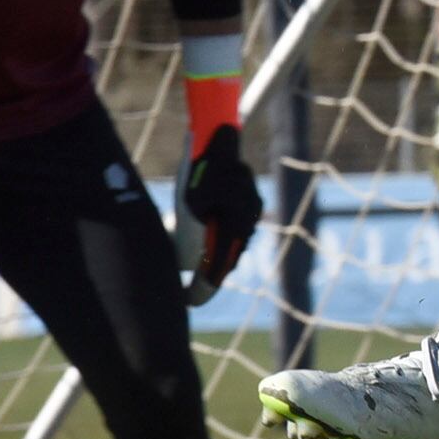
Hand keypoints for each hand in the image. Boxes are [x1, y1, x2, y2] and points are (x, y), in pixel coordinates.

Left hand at [175, 123, 263, 307]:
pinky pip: (236, 228)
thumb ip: (191, 234)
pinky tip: (211, 245)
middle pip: (229, 256)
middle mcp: (249, 217)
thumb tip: (187, 264)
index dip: (202, 287)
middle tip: (189, 294)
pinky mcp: (249, 200)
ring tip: (199, 274)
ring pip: (234, 242)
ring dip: (218, 258)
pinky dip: (223, 240)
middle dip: (211, 276)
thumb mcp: (189, 204)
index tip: (187, 303)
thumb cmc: (201, 168)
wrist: (218, 135)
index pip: (219, 264)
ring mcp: (252, 207)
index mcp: (236, 221)